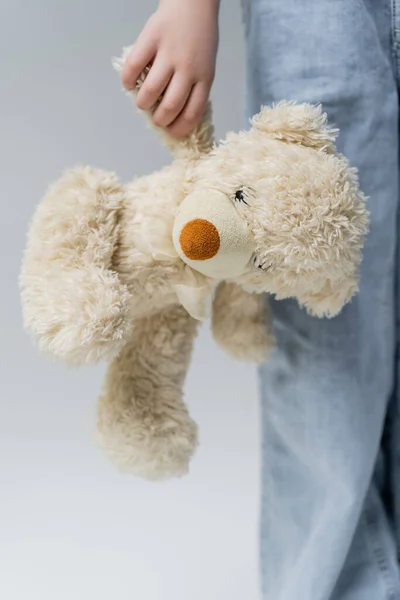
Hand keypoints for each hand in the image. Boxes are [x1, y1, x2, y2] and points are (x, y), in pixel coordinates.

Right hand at [122, 0, 218, 137]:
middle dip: (160, 120)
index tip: (171, 132)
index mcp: (204, 77)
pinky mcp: (151, 38)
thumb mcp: (205, 66)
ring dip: (143, 103)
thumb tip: (173, 116)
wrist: (193, 3)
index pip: (192, 112)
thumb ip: (193, 88)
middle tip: (156, 118)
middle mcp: (188, 67)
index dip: (179, 129)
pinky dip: (128, 81)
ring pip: (151, 90)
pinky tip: (130, 83)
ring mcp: (169, 53)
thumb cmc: (199, 40)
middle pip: (171, 106)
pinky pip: (133, 66)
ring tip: (143, 102)